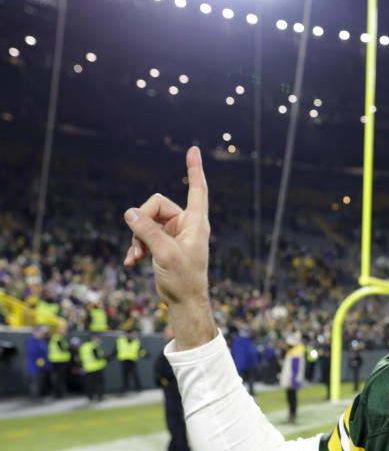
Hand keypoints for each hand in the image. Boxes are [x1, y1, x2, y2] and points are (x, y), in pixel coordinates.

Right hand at [123, 146, 216, 348]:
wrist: (184, 302)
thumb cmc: (183, 279)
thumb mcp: (165, 253)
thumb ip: (148, 231)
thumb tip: (130, 212)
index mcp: (195, 222)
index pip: (197, 189)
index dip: (194, 169)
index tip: (193, 149)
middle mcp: (186, 224)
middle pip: (156, 205)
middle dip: (142, 222)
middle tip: (140, 243)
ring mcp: (174, 233)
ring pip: (146, 220)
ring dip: (137, 238)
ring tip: (137, 256)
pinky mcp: (164, 243)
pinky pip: (144, 234)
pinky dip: (136, 246)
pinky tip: (131, 261)